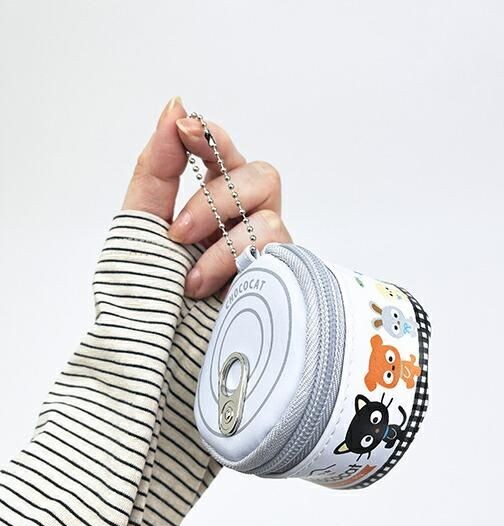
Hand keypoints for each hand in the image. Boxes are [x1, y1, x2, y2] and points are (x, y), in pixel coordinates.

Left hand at [122, 97, 291, 298]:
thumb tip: (174, 106)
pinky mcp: (281, 282)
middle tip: (178, 233)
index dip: (213, 138)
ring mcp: (267, 255)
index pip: (226, 157)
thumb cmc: (147, 297)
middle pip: (261, 176)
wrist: (160, 358)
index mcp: (213, 208)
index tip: (185, 128)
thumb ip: (157, 169)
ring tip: (193, 283)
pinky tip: (220, 293)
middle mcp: (245, 226)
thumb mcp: (140, 227)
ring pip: (271, 215)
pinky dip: (240, 267)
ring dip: (224, 244)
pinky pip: (278, 254)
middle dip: (219, 196)